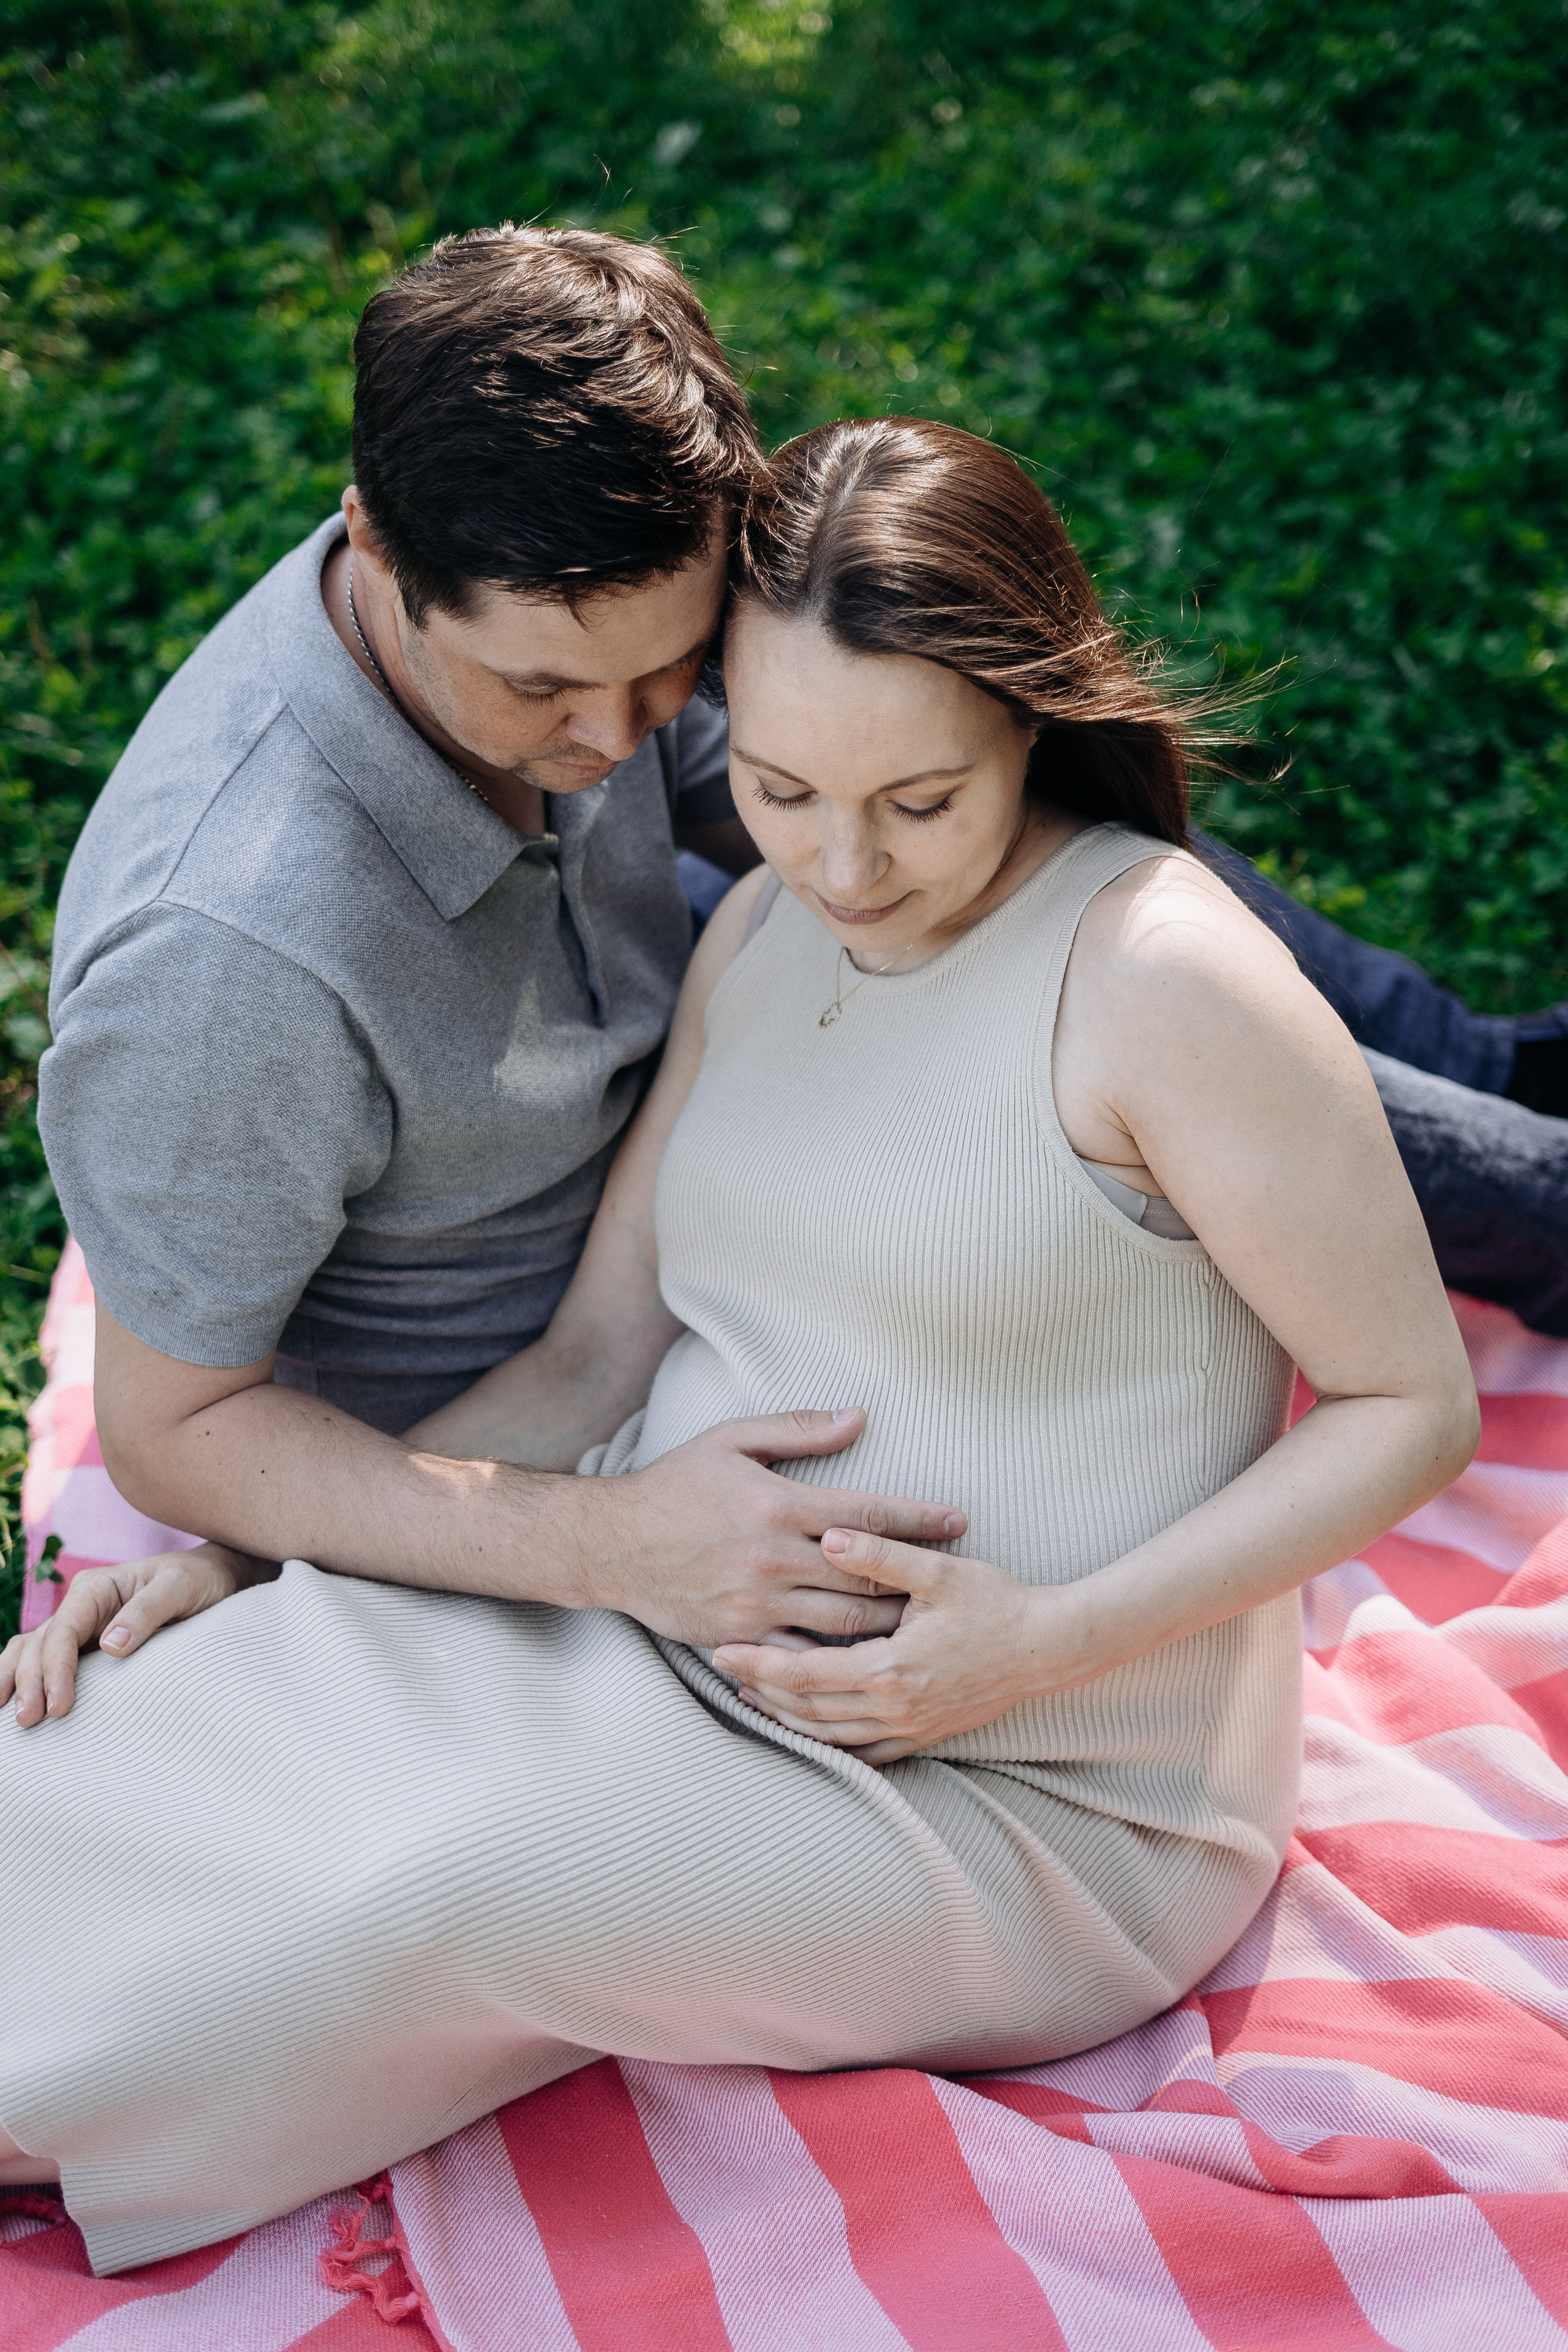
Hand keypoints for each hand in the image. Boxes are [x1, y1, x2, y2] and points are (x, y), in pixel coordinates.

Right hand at [0, 1543, 252, 1727]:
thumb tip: (111, 1646)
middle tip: (30, 1721)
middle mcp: (80, 1606)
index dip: (56, 1669)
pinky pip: (43, 1659)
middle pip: (40, 1645)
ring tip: (15, 1720)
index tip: (60, 1706)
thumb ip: (147, 1612)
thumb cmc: (197, 1581)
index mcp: (96, 1588)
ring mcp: (80, 1626)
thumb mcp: (179, 1588)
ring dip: (17, 1682)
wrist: (213, 1579)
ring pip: (31, 1652)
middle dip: (31, 1682)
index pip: (63, 1631)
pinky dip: (23, 1678)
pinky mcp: (85, 1645)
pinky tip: (11, 1702)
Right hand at [579, 1408, 966, 1649]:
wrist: (610, 1544)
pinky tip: (870, 1659)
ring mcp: (758, 1603)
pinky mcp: (742, 1636)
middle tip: (955, 1578)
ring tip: (924, 1620)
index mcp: (778, 1504)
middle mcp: (774, 1557)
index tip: (958, 1520)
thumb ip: (799, 1430)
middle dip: (917, 1578)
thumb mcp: (733, 1440)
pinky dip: (841, 1659)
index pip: (867, 1514)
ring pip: (845, 1624)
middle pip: (866, 1575)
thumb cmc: (675, 1485)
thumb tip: (859, 1417)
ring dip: (890, 1624)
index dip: (919, 1519)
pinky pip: (804, 1655)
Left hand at [712, 1528, 1092, 1762]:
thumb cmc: (997, 1603)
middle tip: (725, 1668)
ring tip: (753, 1695)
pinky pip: (863, 1751)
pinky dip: (827, 1741)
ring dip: (787, 1717)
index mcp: (891, 1668)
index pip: (806, 1672)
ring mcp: (910, 1728)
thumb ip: (880, 1555)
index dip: (760, 1661)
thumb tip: (830, 1534)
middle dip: (763, 1689)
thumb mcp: (938, 1572)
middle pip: (809, 1709)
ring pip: (830, 1734)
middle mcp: (895, 1708)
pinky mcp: (925, 1736)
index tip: (722, 1648)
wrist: (1050, 1647)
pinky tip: (809, 1727)